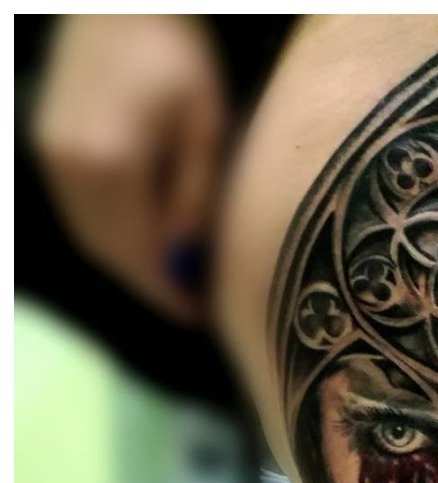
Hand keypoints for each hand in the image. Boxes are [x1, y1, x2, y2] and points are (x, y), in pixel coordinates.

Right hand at [32, 15, 226, 323]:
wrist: (121, 5)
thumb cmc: (178, 60)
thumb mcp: (206, 130)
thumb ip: (195, 198)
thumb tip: (186, 259)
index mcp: (110, 164)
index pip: (139, 253)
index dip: (167, 291)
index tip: (196, 314)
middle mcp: (69, 167)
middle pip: (111, 252)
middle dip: (151, 284)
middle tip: (188, 304)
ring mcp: (51, 158)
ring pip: (93, 238)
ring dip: (131, 264)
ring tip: (173, 279)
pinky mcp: (48, 148)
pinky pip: (82, 214)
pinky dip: (114, 237)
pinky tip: (145, 241)